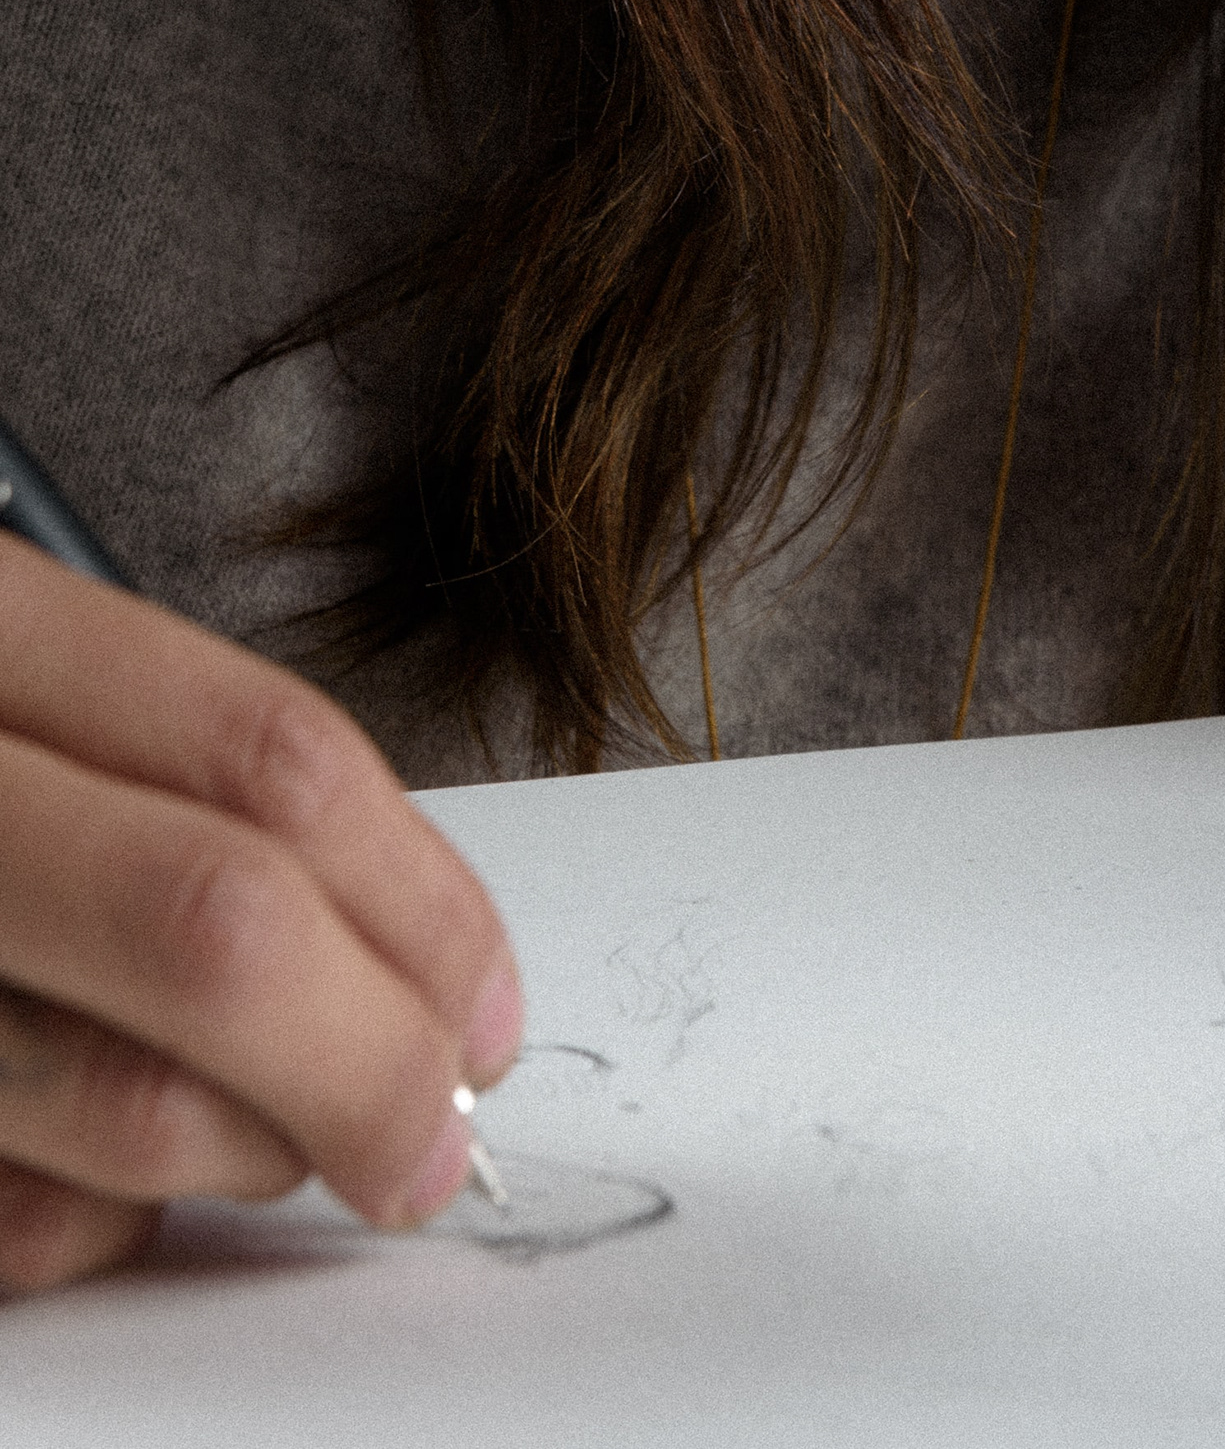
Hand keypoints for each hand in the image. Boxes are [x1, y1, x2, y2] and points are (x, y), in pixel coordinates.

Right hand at [0, 536, 522, 1290]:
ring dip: (239, 1153)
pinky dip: (80, 1223)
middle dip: (368, 1063)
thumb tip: (418, 974)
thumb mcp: (18, 687)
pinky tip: (81, 1174)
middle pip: (216, 930)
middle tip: (434, 1141)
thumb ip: (179, 787)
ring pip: (108, 1105)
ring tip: (264, 1135)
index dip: (422, 903)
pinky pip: (3, 1222)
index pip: (269, 763)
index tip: (490, 1010)